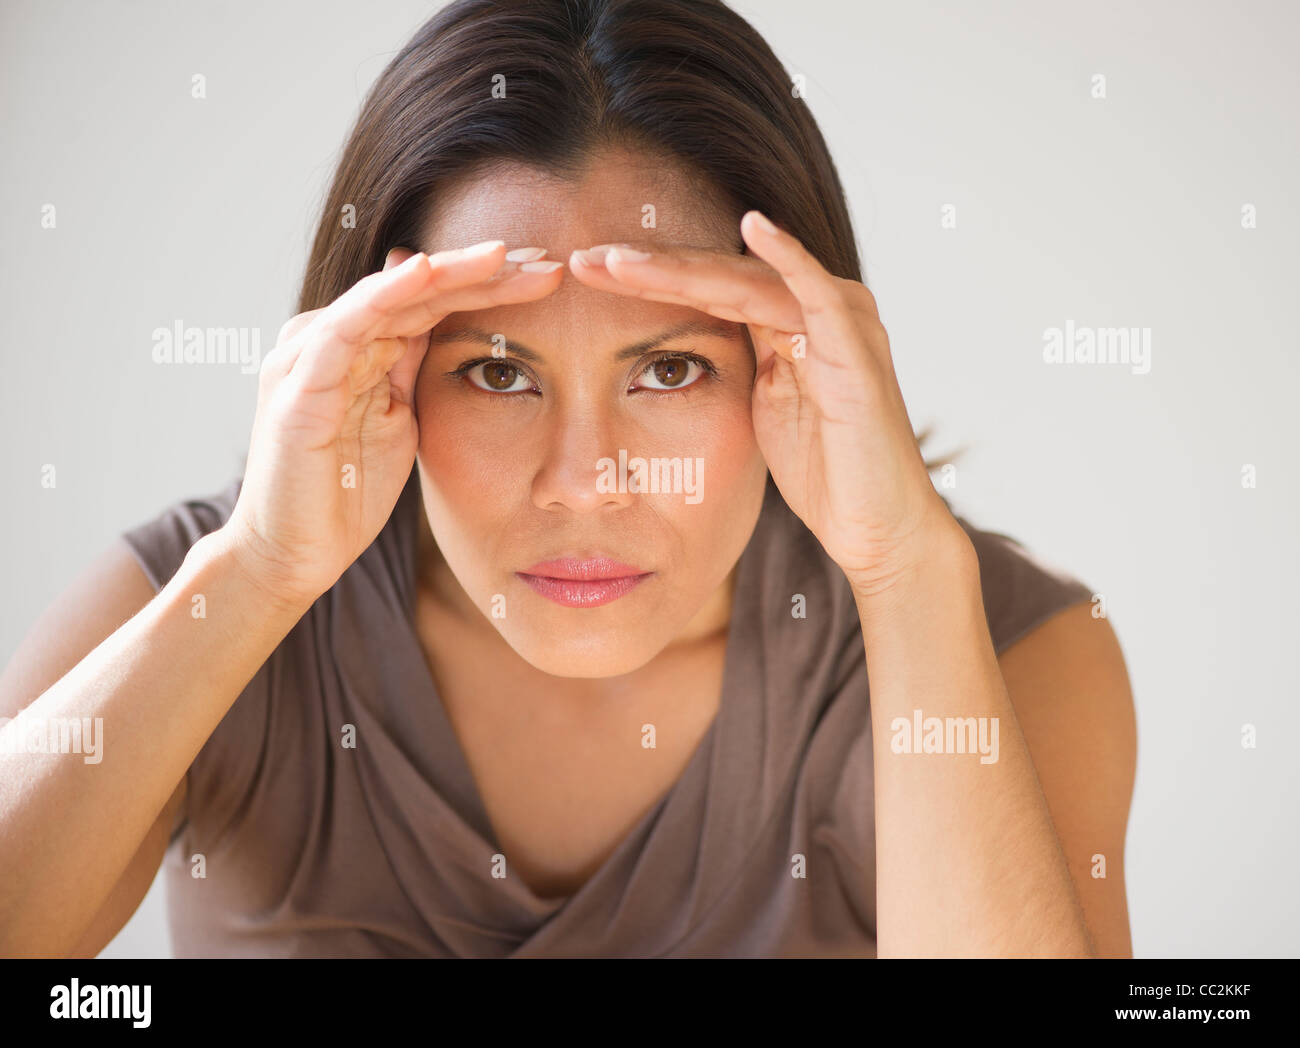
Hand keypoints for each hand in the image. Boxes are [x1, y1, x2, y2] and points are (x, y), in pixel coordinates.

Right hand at [223, 241, 564, 608]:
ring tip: (502, 256)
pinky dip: (383, 298)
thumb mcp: (400, 421)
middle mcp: (330, 339)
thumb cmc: (344, 493)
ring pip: (386, 297)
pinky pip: (343, 329)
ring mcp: (309, 358)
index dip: (490, 285)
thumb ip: (413, 367)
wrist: (292, 553)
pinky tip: (424, 273)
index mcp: (359, 347)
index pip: (432, 301)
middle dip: (483, 271)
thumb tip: (445, 318)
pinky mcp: (297, 388)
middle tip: (546, 257)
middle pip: (416, 290)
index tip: (550, 275)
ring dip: (446, 273)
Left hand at [567, 213, 960, 595]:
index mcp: (787, 322)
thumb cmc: (824, 473)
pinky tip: (752, 226)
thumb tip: (670, 353)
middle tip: (582, 258)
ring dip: (680, 268)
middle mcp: (815, 308)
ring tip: (618, 261)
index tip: (582, 274)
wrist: (877, 527)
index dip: (645, 279)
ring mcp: (839, 322)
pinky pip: (818, 292)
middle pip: (719, 274)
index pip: (706, 286)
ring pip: (748, 279)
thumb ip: (734, 365)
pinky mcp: (857, 348)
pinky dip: (787, 256)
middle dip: (648, 267)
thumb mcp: (759, 410)